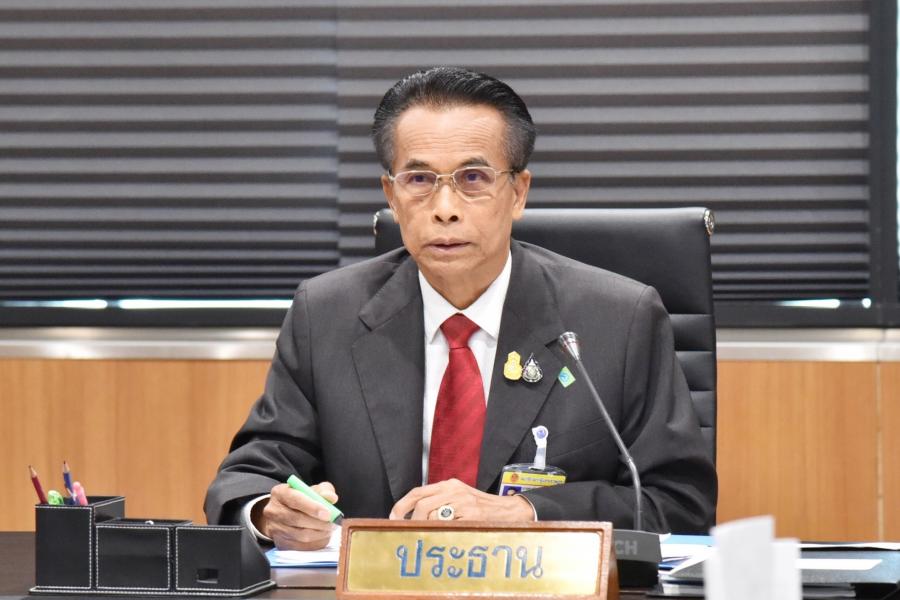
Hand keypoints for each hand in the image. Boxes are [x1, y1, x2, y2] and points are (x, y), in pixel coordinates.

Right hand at [254, 481, 337, 549]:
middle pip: (297, 519)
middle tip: (333, 523)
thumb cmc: (300, 499)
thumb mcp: (311, 490)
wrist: (282, 514)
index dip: (313, 507)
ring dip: (319, 534)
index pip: (295, 499)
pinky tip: (322, 537)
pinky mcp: (280, 543)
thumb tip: (331, 498)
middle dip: (319, 523)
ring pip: (299, 535)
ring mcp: (275, 529)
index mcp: (280, 493)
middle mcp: (273, 511)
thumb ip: (323, 491)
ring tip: (329, 529)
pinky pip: (300, 547)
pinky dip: (315, 543)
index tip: (328, 513)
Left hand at [388, 478, 534, 521]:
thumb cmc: (482, 508)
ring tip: (429, 535)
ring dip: (426, 527)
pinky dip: (441, 531)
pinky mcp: (471, 514)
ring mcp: (463, 502)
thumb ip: (440, 502)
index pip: (418, 492)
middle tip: (408, 531)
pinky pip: (447, 525)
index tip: (394, 517)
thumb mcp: (459, 498)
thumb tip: (414, 516)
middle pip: (422, 504)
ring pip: (432, 515)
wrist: (509, 510)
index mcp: (449, 485)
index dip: (402, 505)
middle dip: (411, 520)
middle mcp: (454, 490)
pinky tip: (444, 535)